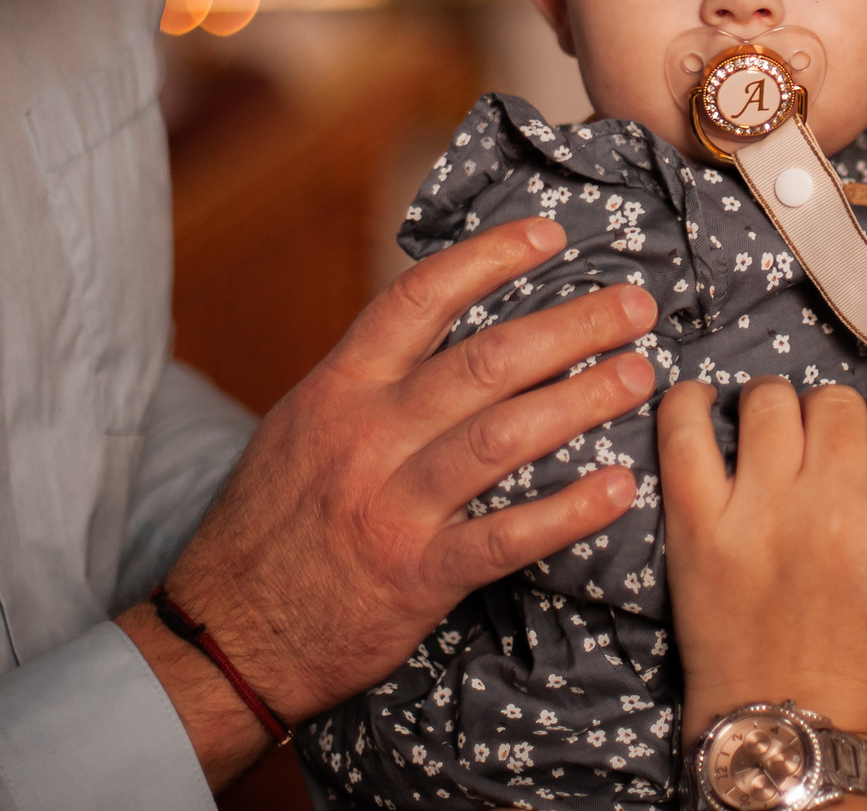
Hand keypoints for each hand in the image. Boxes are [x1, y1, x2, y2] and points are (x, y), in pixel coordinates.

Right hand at [123, 217, 656, 786]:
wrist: (225, 632)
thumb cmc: (271, 525)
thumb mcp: (303, 426)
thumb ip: (368, 380)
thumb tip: (439, 326)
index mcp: (340, 390)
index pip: (420, 298)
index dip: (490, 258)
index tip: (549, 235)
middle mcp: (369, 436)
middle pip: (486, 361)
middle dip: (573, 325)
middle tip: (636, 305)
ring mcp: (393, 507)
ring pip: (504, 437)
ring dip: (583, 400)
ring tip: (640, 376)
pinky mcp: (417, 576)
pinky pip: (506, 537)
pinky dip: (568, 512)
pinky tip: (618, 488)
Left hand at [659, 379, 866, 747]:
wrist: (790, 729)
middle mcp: (833, 509)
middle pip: (838, 403)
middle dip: (836, 416)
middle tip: (823, 444)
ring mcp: (761, 513)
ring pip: (771, 401)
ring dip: (774, 404)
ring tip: (772, 428)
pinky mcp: (699, 526)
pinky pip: (685, 434)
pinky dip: (688, 405)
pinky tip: (702, 404)